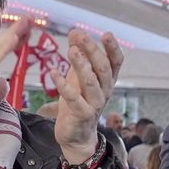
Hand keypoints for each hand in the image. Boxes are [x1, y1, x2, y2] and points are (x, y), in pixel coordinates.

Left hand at [53, 30, 123, 163]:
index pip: (115, 62)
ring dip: (81, 65)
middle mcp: (104, 91)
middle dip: (93, 51)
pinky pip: (73, 99)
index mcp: (106, 81)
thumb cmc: (78, 103)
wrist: (76, 136)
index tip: (106, 34)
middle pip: (102, 69)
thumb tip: (76, 33)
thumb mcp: (78, 77)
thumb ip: (79, 57)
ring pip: (91, 83)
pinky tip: (53, 72)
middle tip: (81, 36)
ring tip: (71, 50)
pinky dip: (63, 85)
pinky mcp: (81, 114)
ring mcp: (94, 104)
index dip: (112, 48)